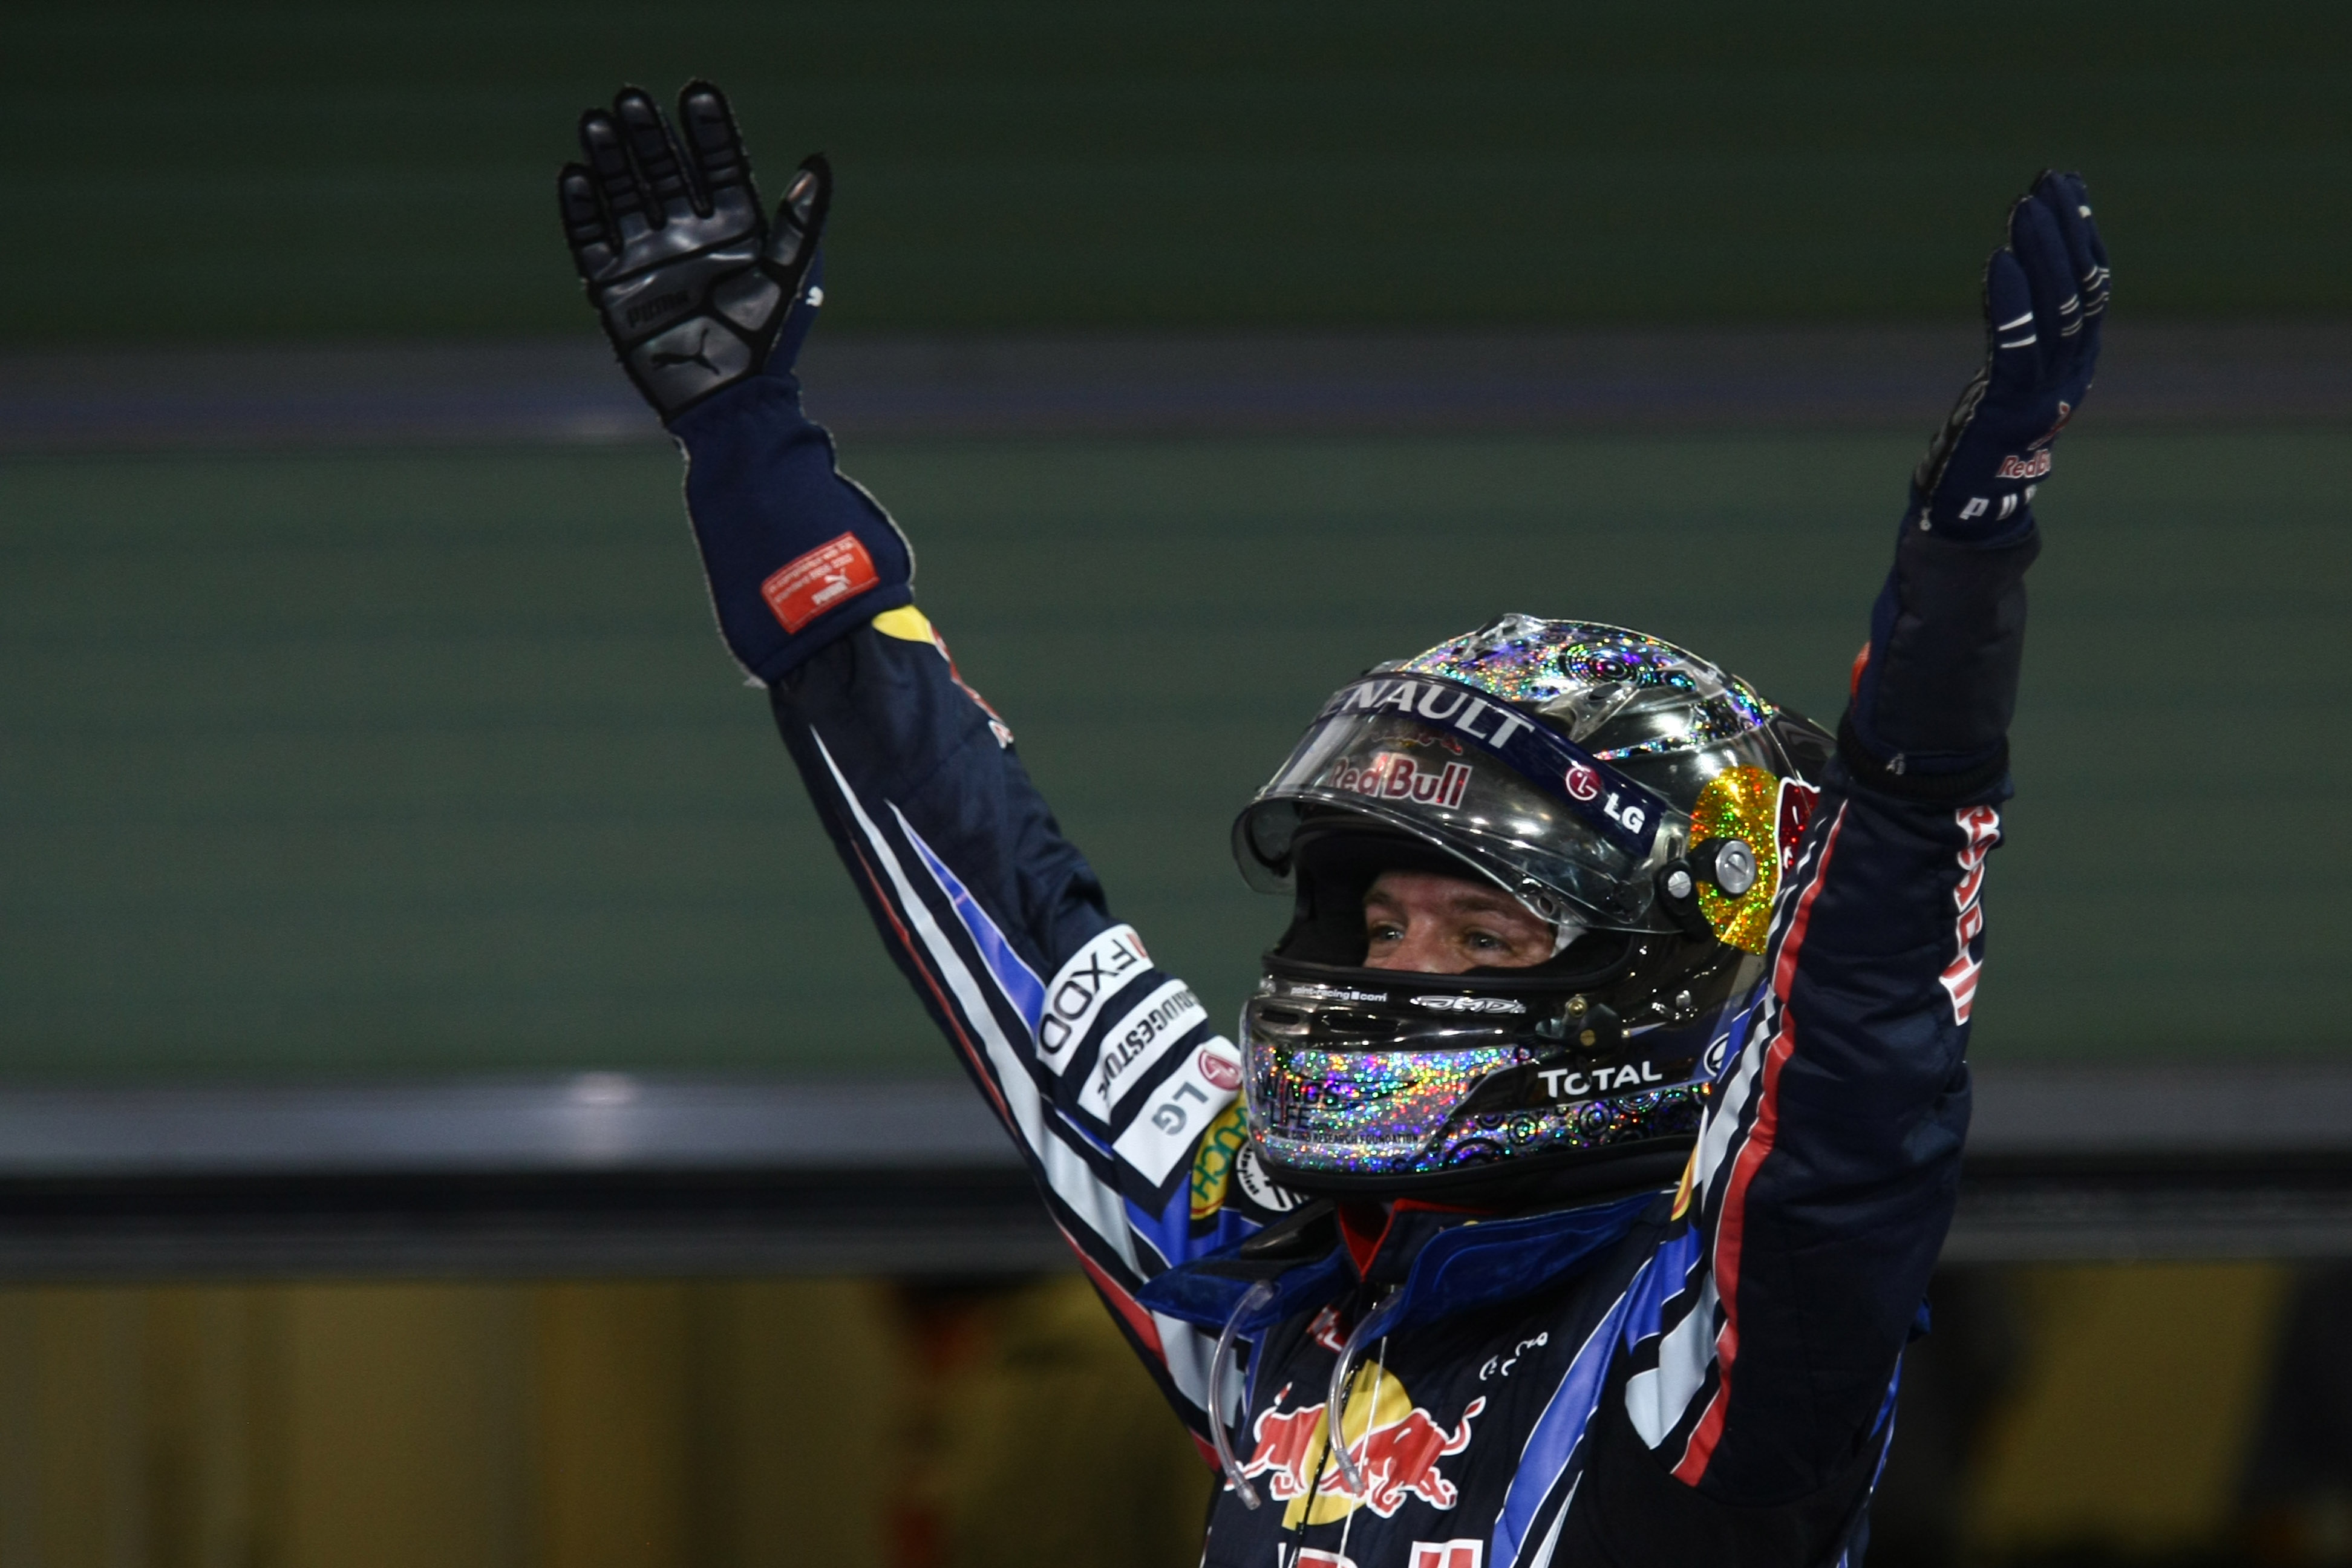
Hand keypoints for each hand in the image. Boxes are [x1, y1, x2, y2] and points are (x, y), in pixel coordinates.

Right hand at [558, 82, 827, 420]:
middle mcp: (689, 239)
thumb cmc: (763, 341)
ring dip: (610, 160)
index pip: (717, 167)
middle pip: (663, 173)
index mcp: (733, 232)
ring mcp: (649, 261)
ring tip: (595, 121)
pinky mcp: (616, 290)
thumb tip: (819, 162)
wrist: (725, 401)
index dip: (708, 130)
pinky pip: (591, 242)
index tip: (698, 91)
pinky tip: (574, 177)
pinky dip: (582, 211)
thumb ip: (801, 221)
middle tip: (631, 97)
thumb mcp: (787, 275)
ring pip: (624, 196)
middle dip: (648, 135)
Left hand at [1913, 172, 2108, 540]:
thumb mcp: (2014, 377)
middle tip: (2048, 182)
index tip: (2068, 187)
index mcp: (2079, 363)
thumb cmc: (1984, 439)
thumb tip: (2021, 268)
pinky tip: (2000, 261)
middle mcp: (2072, 373)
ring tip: (2025, 206)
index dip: (2083, 235)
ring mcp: (2045, 390)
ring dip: (2041, 253)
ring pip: (2054, 310)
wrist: (1970, 511)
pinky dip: (2011, 301)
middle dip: (2065, 231)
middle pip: (2078, 289)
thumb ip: (2024, 331)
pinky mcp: (2010, 405)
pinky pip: (2015, 344)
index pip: (2092, 286)